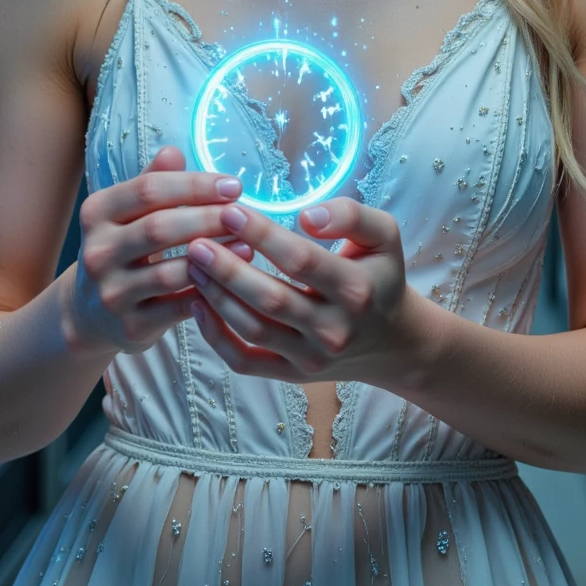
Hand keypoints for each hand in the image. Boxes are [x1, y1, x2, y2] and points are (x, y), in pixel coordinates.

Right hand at [64, 146, 253, 356]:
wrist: (91, 313)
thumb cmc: (123, 249)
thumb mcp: (127, 213)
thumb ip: (151, 182)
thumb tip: (175, 152)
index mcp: (97, 212)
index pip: (149, 189)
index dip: (195, 185)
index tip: (233, 185)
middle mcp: (97, 252)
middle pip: (160, 228)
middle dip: (209, 218)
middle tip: (243, 214)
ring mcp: (112, 292)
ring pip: (171, 271)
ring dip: (215, 257)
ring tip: (248, 246)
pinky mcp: (131, 326)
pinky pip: (179, 307)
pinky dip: (208, 292)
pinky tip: (232, 280)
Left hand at [184, 198, 413, 383]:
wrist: (393, 339)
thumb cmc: (380, 275)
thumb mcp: (384, 234)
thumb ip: (351, 214)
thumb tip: (307, 216)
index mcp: (355, 289)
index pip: (300, 261)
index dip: (262, 235)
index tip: (230, 211)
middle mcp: (334, 329)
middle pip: (270, 299)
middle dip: (227, 269)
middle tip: (196, 241)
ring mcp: (311, 357)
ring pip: (253, 329)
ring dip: (217, 296)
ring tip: (192, 263)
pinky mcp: (292, 375)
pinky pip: (245, 361)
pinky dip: (216, 337)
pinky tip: (197, 306)